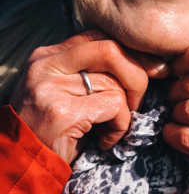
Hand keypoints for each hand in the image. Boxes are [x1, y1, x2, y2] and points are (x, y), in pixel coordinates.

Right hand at [9, 30, 167, 163]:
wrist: (18, 168)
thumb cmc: (52, 129)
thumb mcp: (65, 89)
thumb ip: (91, 68)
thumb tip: (147, 58)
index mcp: (47, 55)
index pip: (101, 36)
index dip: (132, 50)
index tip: (153, 67)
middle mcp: (45, 65)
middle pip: (111, 49)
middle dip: (138, 73)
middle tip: (139, 99)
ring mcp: (51, 87)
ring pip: (115, 82)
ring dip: (127, 110)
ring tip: (112, 128)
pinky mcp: (62, 112)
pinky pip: (114, 105)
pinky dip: (121, 125)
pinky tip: (106, 140)